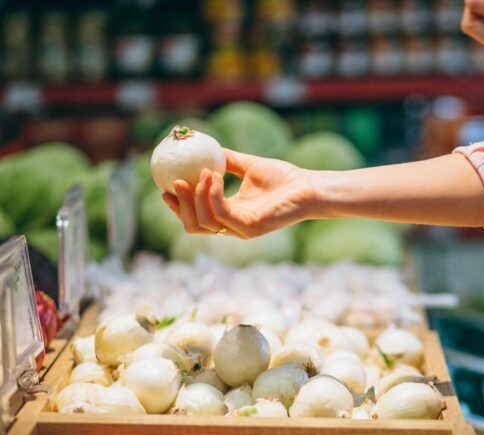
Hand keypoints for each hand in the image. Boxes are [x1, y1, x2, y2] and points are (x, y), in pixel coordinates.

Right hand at [162, 150, 317, 238]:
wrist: (308, 187)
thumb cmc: (285, 178)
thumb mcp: (248, 166)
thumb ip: (227, 160)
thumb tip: (205, 146)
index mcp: (231, 215)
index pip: (197, 217)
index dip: (178, 206)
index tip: (165, 186)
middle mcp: (233, 227)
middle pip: (194, 226)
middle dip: (179, 207)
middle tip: (173, 183)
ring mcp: (241, 230)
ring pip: (203, 222)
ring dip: (196, 196)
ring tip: (200, 173)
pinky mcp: (249, 228)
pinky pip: (220, 212)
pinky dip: (212, 193)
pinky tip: (213, 175)